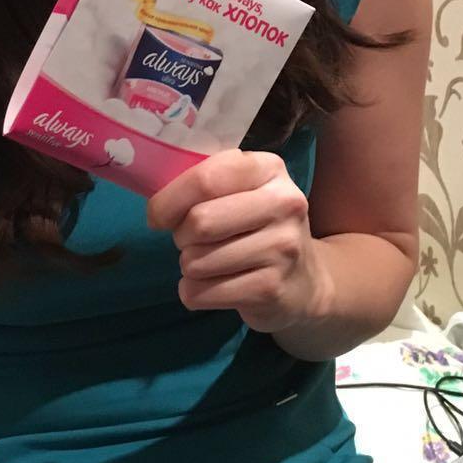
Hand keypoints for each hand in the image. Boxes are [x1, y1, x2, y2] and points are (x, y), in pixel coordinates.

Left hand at [147, 149, 331, 333]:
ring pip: (196, 261)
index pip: (206, 178)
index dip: (170, 199)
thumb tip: (157, 209)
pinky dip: (194, 293)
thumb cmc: (257, 228)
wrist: (305, 281)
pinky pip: (202, 293)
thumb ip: (204, 186)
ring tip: (209, 263)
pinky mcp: (271, 289)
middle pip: (200, 221)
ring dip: (189, 266)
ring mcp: (282, 248)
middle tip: (191, 241)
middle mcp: (284, 203)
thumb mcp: (242, 193)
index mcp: (270, 169)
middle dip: (181, 236)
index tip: (158, 216)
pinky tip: (214, 286)